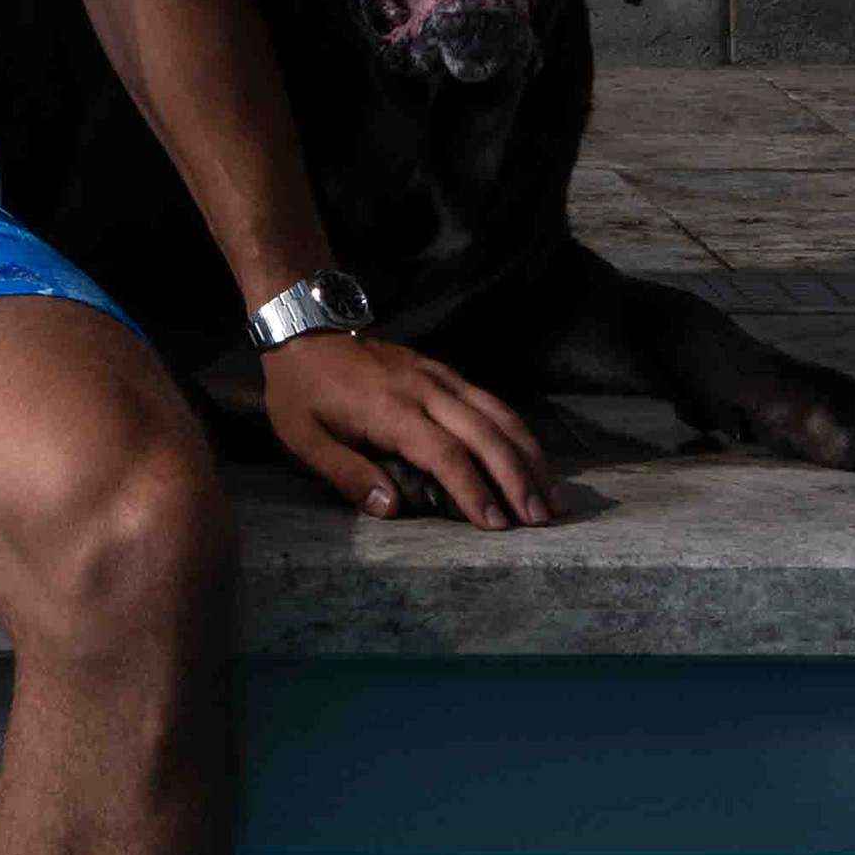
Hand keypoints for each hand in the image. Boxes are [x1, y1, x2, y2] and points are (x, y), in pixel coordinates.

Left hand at [259, 332, 555, 529]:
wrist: (304, 328)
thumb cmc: (302, 391)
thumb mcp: (304, 437)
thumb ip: (347, 474)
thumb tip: (393, 511)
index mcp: (390, 410)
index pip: (445, 454)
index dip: (474, 490)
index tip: (497, 525)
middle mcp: (423, 389)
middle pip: (484, 433)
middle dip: (517, 477)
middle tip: (540, 519)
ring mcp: (438, 376)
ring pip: (497, 413)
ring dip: (529, 454)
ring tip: (553, 496)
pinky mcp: (443, 371)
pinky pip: (490, 400)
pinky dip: (518, 430)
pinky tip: (534, 458)